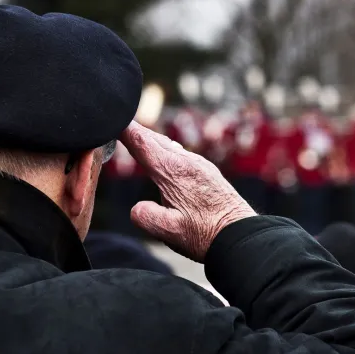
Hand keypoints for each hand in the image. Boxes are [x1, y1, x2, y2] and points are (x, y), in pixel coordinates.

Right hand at [120, 121, 255, 261]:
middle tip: (120, 122)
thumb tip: (136, 207)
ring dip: (153, 140)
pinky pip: (183, 154)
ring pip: (170, 146)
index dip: (126, 129)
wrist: (242, 235)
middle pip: (155, 139)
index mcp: (172, 171)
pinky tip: (166, 155)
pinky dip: (168, 150)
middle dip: (137, 130)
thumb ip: (145, 216)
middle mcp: (187, 162)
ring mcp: (201, 165)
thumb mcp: (169, 231)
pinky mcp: (209, 172)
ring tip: (139, 135)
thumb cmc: (206, 235)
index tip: (113, 118)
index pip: (143, 143)